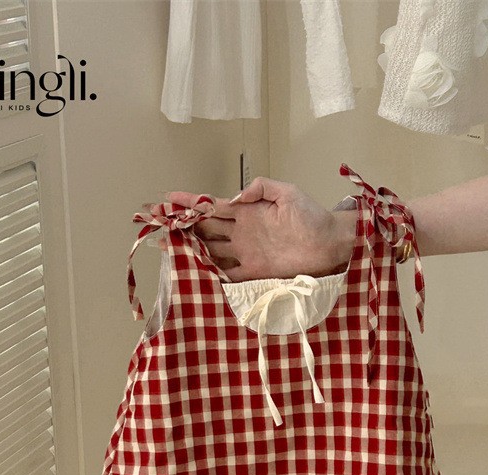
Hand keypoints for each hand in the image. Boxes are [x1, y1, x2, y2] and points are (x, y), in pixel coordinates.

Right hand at [166, 176, 351, 281]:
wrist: (330, 243)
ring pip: (212, 251)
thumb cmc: (311, 216)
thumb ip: (261, 188)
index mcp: (247, 211)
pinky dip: (212, 274)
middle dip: (182, 226)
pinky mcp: (255, 272)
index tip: (167, 200)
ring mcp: (246, 253)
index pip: (212, 206)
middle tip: (158, 225)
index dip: (190, 203)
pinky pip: (228, 274)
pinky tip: (194, 273)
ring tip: (167, 248)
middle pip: (205, 229)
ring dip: (191, 250)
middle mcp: (242, 232)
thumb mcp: (287, 193)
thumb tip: (236, 195)